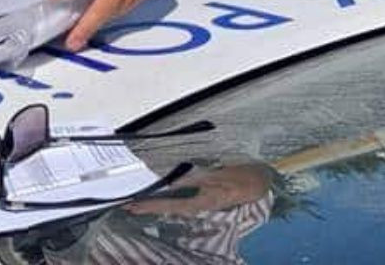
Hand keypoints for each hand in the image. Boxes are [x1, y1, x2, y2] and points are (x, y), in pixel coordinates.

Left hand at [123, 164, 270, 216]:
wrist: (257, 182)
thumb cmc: (237, 177)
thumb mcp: (215, 176)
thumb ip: (193, 180)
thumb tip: (172, 183)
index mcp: (200, 202)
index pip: (169, 205)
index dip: (150, 206)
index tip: (133, 206)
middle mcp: (197, 204)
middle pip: (167, 207)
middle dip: (148, 206)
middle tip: (128, 205)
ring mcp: (199, 202)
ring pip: (171, 204)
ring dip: (155, 203)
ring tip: (137, 202)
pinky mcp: (201, 197)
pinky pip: (179, 200)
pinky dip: (165, 199)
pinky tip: (157, 196)